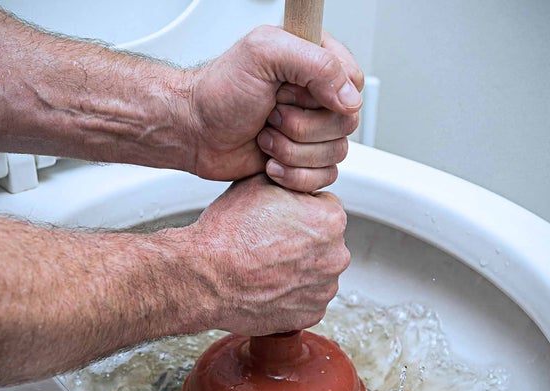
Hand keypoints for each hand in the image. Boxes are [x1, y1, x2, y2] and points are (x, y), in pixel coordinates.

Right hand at [184, 174, 349, 334]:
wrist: (205, 277)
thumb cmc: (227, 233)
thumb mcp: (258, 182)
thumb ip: (289, 179)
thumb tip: (292, 176)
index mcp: (331, 220)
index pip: (324, 206)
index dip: (297, 209)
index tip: (277, 218)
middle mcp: (335, 256)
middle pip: (323, 242)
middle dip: (302, 240)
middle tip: (268, 242)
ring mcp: (324, 289)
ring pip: (316, 271)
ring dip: (297, 268)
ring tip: (265, 265)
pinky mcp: (310, 315)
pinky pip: (306, 299)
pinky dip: (291, 294)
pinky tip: (267, 285)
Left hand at [186, 26, 363, 191]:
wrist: (194, 133)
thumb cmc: (218, 92)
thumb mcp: (263, 54)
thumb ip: (316, 64)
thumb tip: (351, 99)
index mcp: (314, 60)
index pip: (354, 82)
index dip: (326, 96)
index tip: (288, 92)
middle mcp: (317, 95)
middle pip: (346, 123)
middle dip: (301, 127)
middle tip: (270, 115)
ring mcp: (313, 129)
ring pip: (336, 152)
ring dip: (293, 151)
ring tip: (264, 137)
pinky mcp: (305, 159)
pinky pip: (325, 176)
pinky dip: (294, 175)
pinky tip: (269, 162)